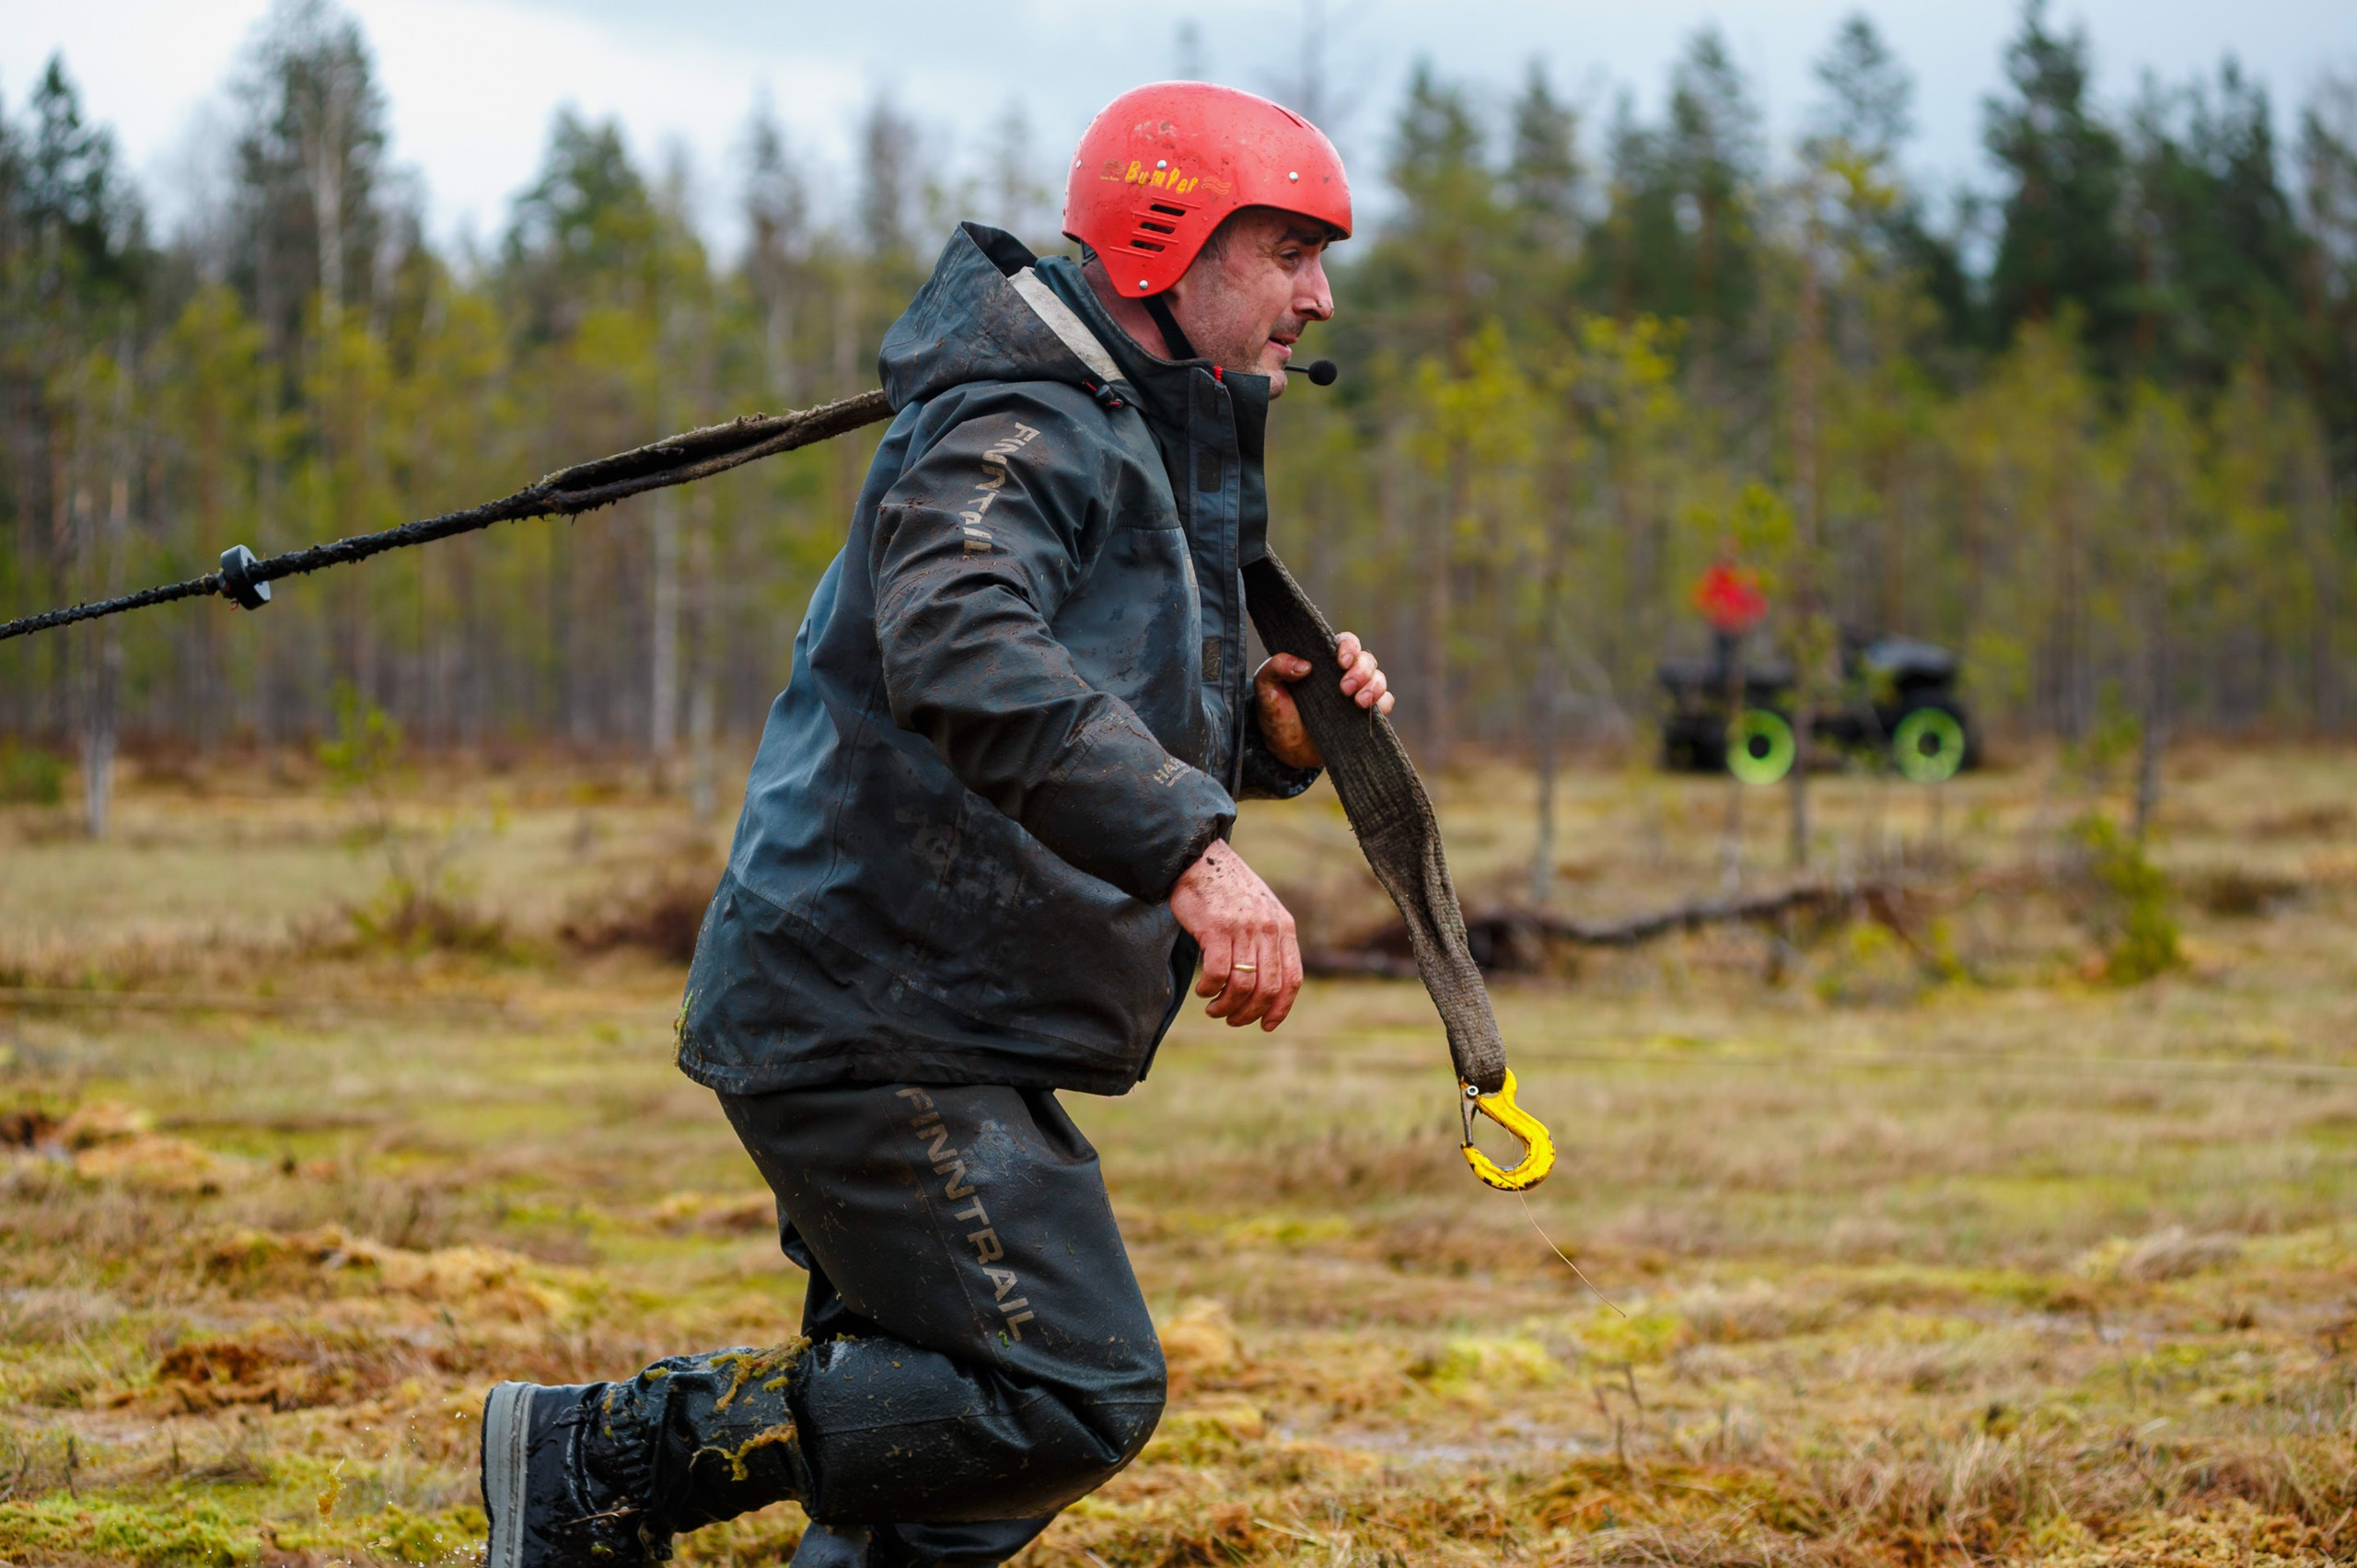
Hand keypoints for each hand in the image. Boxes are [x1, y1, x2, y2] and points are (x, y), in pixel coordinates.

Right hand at [1168, 840, 1302, 1029]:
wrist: (1200, 858)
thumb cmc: (1227, 890)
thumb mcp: (1261, 911)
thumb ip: (1269, 941)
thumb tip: (1267, 987)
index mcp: (1283, 927)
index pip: (1292, 980)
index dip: (1281, 1009)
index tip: (1266, 1025)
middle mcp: (1268, 928)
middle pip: (1268, 988)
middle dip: (1250, 1013)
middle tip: (1232, 1019)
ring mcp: (1243, 928)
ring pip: (1242, 985)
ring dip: (1226, 1006)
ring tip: (1214, 1008)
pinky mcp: (1216, 928)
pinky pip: (1218, 973)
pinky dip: (1210, 989)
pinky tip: (1203, 990)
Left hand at [1252, 630, 1393, 769]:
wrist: (1284, 748)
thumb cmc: (1276, 712)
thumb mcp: (1266, 687)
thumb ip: (1276, 667)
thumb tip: (1304, 665)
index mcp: (1323, 660)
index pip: (1346, 642)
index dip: (1349, 647)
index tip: (1340, 662)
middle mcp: (1344, 674)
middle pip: (1367, 660)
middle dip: (1361, 671)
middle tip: (1345, 689)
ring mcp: (1356, 695)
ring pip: (1379, 679)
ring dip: (1374, 687)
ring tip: (1358, 703)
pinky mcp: (1363, 716)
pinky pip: (1385, 704)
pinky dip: (1382, 705)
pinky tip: (1366, 712)